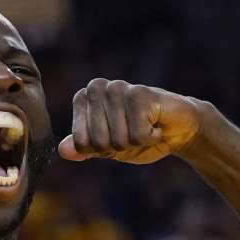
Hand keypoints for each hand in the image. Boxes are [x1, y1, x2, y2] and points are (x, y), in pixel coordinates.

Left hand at [59, 79, 200, 164]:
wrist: (177, 129)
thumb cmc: (139, 137)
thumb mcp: (107, 148)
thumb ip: (84, 149)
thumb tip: (62, 151)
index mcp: (83, 98)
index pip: (81, 142)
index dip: (101, 150)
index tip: (115, 138)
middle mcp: (97, 88)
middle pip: (98, 142)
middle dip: (119, 147)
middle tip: (133, 132)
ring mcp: (118, 88)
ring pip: (117, 140)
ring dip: (136, 142)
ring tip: (145, 126)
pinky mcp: (140, 93)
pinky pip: (137, 135)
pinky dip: (150, 138)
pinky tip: (156, 124)